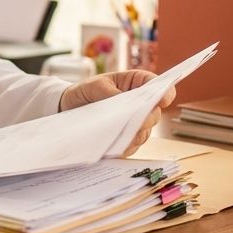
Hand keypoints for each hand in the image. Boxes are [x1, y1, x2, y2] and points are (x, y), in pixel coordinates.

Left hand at [59, 70, 175, 156]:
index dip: (165, 93)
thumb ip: (112, 94)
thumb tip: (127, 107)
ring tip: (121, 138)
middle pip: (154, 114)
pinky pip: (131, 147)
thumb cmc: (86, 90)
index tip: (162, 100)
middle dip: (147, 119)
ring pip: (144, 133)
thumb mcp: (96, 86)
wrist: (67, 106)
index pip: (158, 86)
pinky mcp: (125, 139)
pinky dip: (124, 148)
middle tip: (139, 122)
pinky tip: (114, 148)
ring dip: (135, 136)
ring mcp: (134, 123)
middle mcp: (140, 105)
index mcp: (136, 84)